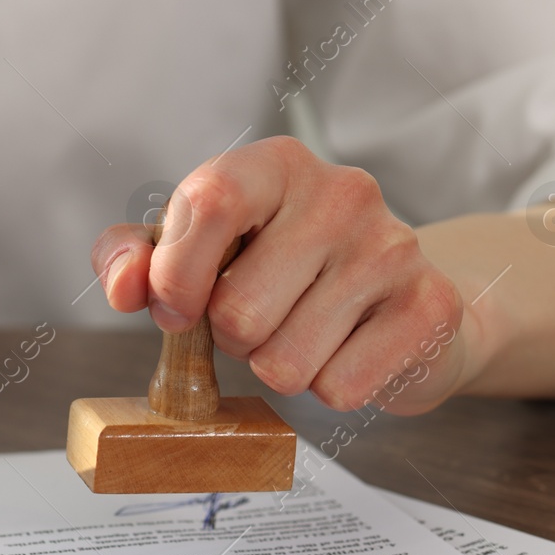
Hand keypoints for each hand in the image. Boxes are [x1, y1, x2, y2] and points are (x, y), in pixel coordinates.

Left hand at [94, 136, 470, 414]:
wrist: (399, 300)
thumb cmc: (279, 272)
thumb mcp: (195, 249)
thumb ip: (135, 256)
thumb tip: (124, 288)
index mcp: (276, 165)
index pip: (210, 203)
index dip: (175, 276)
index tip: (175, 312)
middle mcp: (343, 193)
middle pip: (239, 311)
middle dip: (232, 339)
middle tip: (260, 320)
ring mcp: (394, 248)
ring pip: (285, 363)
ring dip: (278, 368)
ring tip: (304, 335)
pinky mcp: (430, 308)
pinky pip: (338, 388)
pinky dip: (328, 389)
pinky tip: (346, 352)